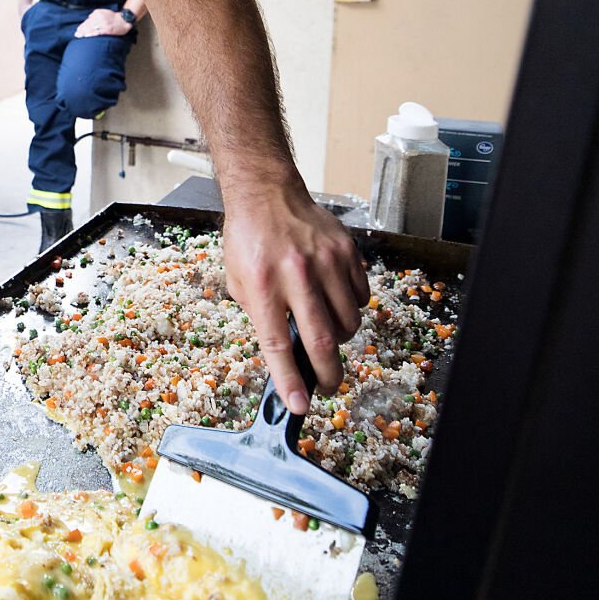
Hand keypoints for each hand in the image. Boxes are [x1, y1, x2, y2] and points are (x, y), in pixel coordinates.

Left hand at [74, 8, 131, 37]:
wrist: (124, 20)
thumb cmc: (113, 17)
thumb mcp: (103, 12)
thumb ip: (95, 15)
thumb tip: (88, 18)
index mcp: (98, 13)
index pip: (88, 20)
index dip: (82, 25)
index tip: (78, 29)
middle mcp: (99, 18)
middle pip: (88, 24)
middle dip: (81, 29)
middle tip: (76, 34)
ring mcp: (103, 24)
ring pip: (91, 28)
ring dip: (84, 32)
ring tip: (79, 35)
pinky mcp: (106, 29)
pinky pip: (97, 32)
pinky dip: (91, 34)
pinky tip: (87, 36)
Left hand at [222, 189, 367, 413]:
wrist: (267, 194)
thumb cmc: (248, 241)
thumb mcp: (238, 282)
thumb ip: (262, 317)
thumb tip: (287, 356)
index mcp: (262, 284)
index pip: (278, 343)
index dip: (289, 379)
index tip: (298, 404)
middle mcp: (295, 273)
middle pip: (321, 339)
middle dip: (328, 374)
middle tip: (327, 387)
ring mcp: (325, 261)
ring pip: (348, 322)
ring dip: (340, 339)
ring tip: (326, 332)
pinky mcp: (347, 251)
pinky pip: (360, 297)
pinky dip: (351, 309)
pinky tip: (335, 301)